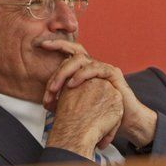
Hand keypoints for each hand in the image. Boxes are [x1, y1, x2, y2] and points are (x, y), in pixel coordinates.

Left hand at [40, 39, 158, 148]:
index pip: (69, 52)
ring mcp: (103, 67)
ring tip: (54, 88)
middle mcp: (93, 64)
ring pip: (80, 59)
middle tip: (45, 70)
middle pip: (73, 52)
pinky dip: (81, 75)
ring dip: (64, 72)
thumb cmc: (101, 113)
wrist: (125, 121)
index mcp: (85, 68)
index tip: (39, 44)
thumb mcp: (79, 103)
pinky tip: (72, 84)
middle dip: (57, 55)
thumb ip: (65, 98)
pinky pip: (95, 68)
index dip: (56, 45)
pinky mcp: (113, 74)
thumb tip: (46, 102)